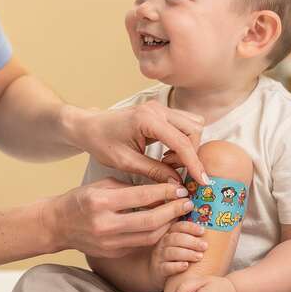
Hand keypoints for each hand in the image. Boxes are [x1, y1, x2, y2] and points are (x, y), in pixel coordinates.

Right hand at [44, 178, 192, 257]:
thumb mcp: (101, 186)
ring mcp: (109, 242)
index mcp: (101, 201)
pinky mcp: (112, 253)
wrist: (57, 225)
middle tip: (188, 203)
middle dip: (173, 211)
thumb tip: (160, 187)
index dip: (165, 191)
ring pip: (149, 236)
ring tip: (179, 215)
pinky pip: (140, 244)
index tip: (180, 188)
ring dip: (169, 225)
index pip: (141, 196)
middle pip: (150, 220)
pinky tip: (164, 225)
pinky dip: (156, 234)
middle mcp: (105, 224)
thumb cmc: (80, 200)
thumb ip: (129, 187)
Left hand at [64, 102, 206, 185]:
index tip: (202, 182)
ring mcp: (160, 107)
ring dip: (187, 146)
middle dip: (190, 153)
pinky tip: (166, 154)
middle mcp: (157, 109)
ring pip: (192, 125)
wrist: (88, 126)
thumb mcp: (126, 162)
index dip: (194, 164)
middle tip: (171, 170)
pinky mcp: (160, 111)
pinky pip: (184, 124)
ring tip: (167, 162)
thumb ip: (154, 171)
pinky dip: (182, 140)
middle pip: (193, 130)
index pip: (182, 142)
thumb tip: (178, 184)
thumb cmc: (101, 143)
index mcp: (147, 120)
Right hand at [146, 221, 207, 290]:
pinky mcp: (159, 270)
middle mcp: (163, 244)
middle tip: (205, 246)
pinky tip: (186, 266)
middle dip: (191, 241)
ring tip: (199, 257)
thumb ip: (192, 237)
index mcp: (170, 234)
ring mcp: (159, 257)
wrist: (157, 273)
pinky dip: (177, 266)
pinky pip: (166, 267)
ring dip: (187, 253)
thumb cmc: (176, 258)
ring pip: (171, 252)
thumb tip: (217, 230)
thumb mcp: (181, 245)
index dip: (191, 227)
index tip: (203, 231)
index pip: (178, 226)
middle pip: (175, 238)